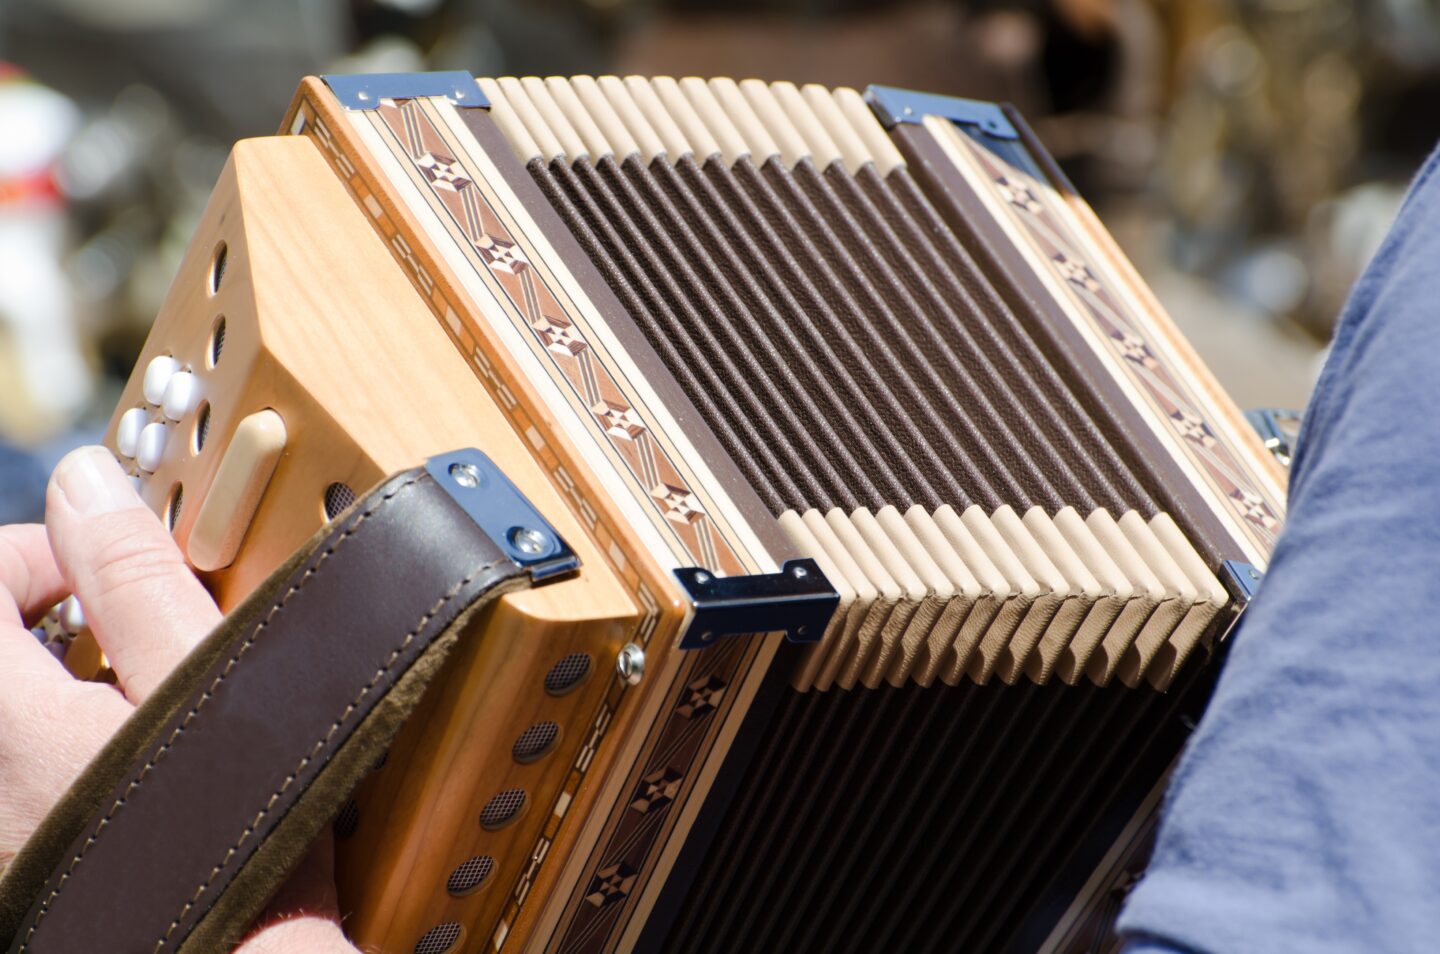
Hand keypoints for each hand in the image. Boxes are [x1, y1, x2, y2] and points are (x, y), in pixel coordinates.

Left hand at [0, 447, 357, 951]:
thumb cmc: (230, 836)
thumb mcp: (201, 680)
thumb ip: (134, 574)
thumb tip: (86, 482)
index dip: (41, 553)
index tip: (112, 580)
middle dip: (44, 615)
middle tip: (123, 638)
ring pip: (4, 704)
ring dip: (47, 678)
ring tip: (127, 704)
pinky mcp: (9, 851)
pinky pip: (17, 761)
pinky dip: (49, 738)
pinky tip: (114, 766)